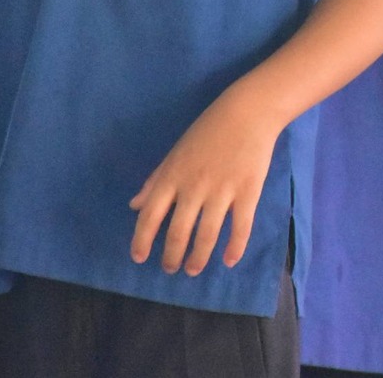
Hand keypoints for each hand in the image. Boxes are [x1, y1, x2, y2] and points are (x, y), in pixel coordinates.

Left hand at [130, 91, 278, 276]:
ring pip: (207, 235)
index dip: (142, 240)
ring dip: (198, 258)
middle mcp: (193, 187)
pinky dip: (234, 247)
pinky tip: (229, 261)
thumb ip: (155, 180)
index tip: (139, 258)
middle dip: (172, 256)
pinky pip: (240, 226)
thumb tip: (134, 205)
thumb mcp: (175, 153)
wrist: (247, 112)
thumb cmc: (208, 130)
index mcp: (172, 176)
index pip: (150, 215)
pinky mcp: (248, 192)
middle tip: (171, 269)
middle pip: (178, 232)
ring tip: (193, 270)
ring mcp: (222, 191)